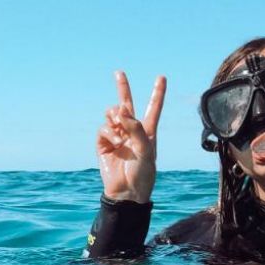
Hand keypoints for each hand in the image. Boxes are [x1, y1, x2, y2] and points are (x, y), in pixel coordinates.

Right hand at [97, 71, 165, 203]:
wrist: (127, 192)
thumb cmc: (143, 173)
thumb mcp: (145, 151)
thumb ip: (135, 129)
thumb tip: (122, 111)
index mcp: (148, 132)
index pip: (154, 108)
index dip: (158, 93)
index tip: (161, 77)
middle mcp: (132, 132)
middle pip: (127, 105)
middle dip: (122, 88)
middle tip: (119, 73)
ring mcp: (117, 137)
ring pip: (112, 115)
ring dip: (115, 117)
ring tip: (118, 127)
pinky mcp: (103, 144)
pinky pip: (103, 128)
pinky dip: (108, 132)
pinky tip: (114, 142)